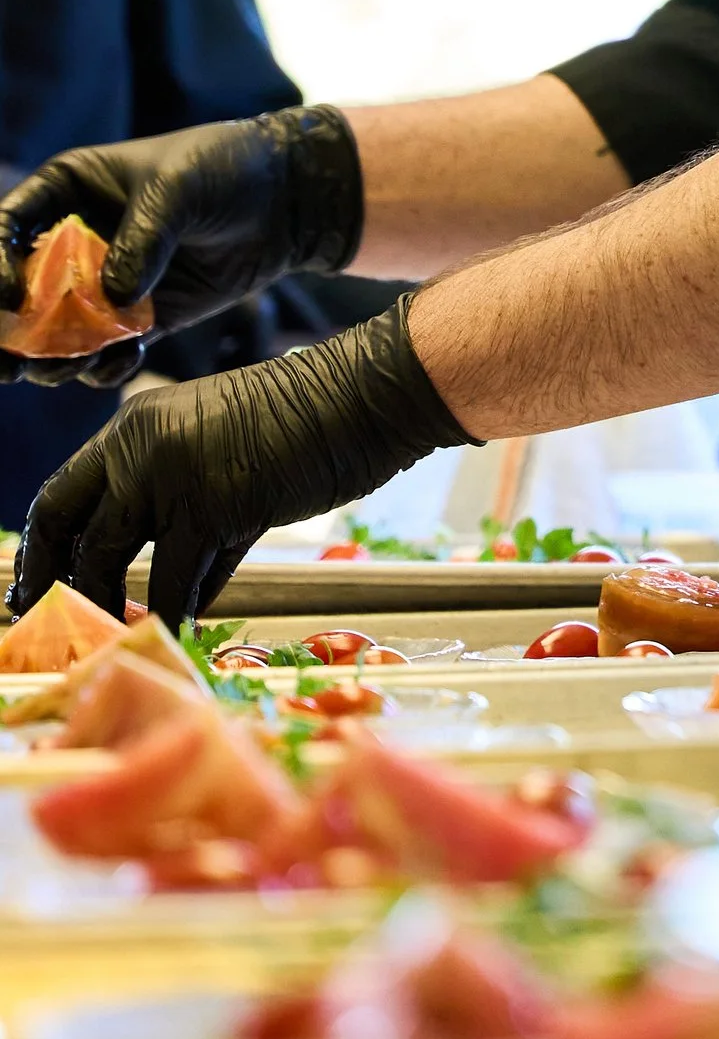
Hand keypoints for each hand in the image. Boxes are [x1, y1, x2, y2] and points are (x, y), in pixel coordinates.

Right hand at [0, 107, 363, 388]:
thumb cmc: (225, 168)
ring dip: (51, 361)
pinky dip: (105, 367)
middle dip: (7, 334)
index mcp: (66, 191)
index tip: (11, 296)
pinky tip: (122, 363)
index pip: (6, 229)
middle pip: (18, 294)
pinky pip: (106, 353)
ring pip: (55, 334)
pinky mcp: (140, 318)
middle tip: (10, 366)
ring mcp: (104, 284)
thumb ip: (144, 237)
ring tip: (63, 369)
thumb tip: (114, 298)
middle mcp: (74, 242)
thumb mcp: (179, 186)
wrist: (284, 199)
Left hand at [9, 297, 470, 625]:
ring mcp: (169, 475)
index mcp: (135, 427)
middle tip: (62, 633)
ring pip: (109, 561)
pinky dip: (172, 615)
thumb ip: (182, 507)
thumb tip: (164, 588)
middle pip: (73, 532)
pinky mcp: (209, 505)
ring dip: (112, 610)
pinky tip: (180, 634)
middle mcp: (137, 446)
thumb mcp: (223, 455)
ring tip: (120, 643)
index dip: (42, 550)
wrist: (364, 396)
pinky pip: (171, 582)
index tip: (33, 592)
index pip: (61, 495)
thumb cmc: (309, 424)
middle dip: (60, 590)